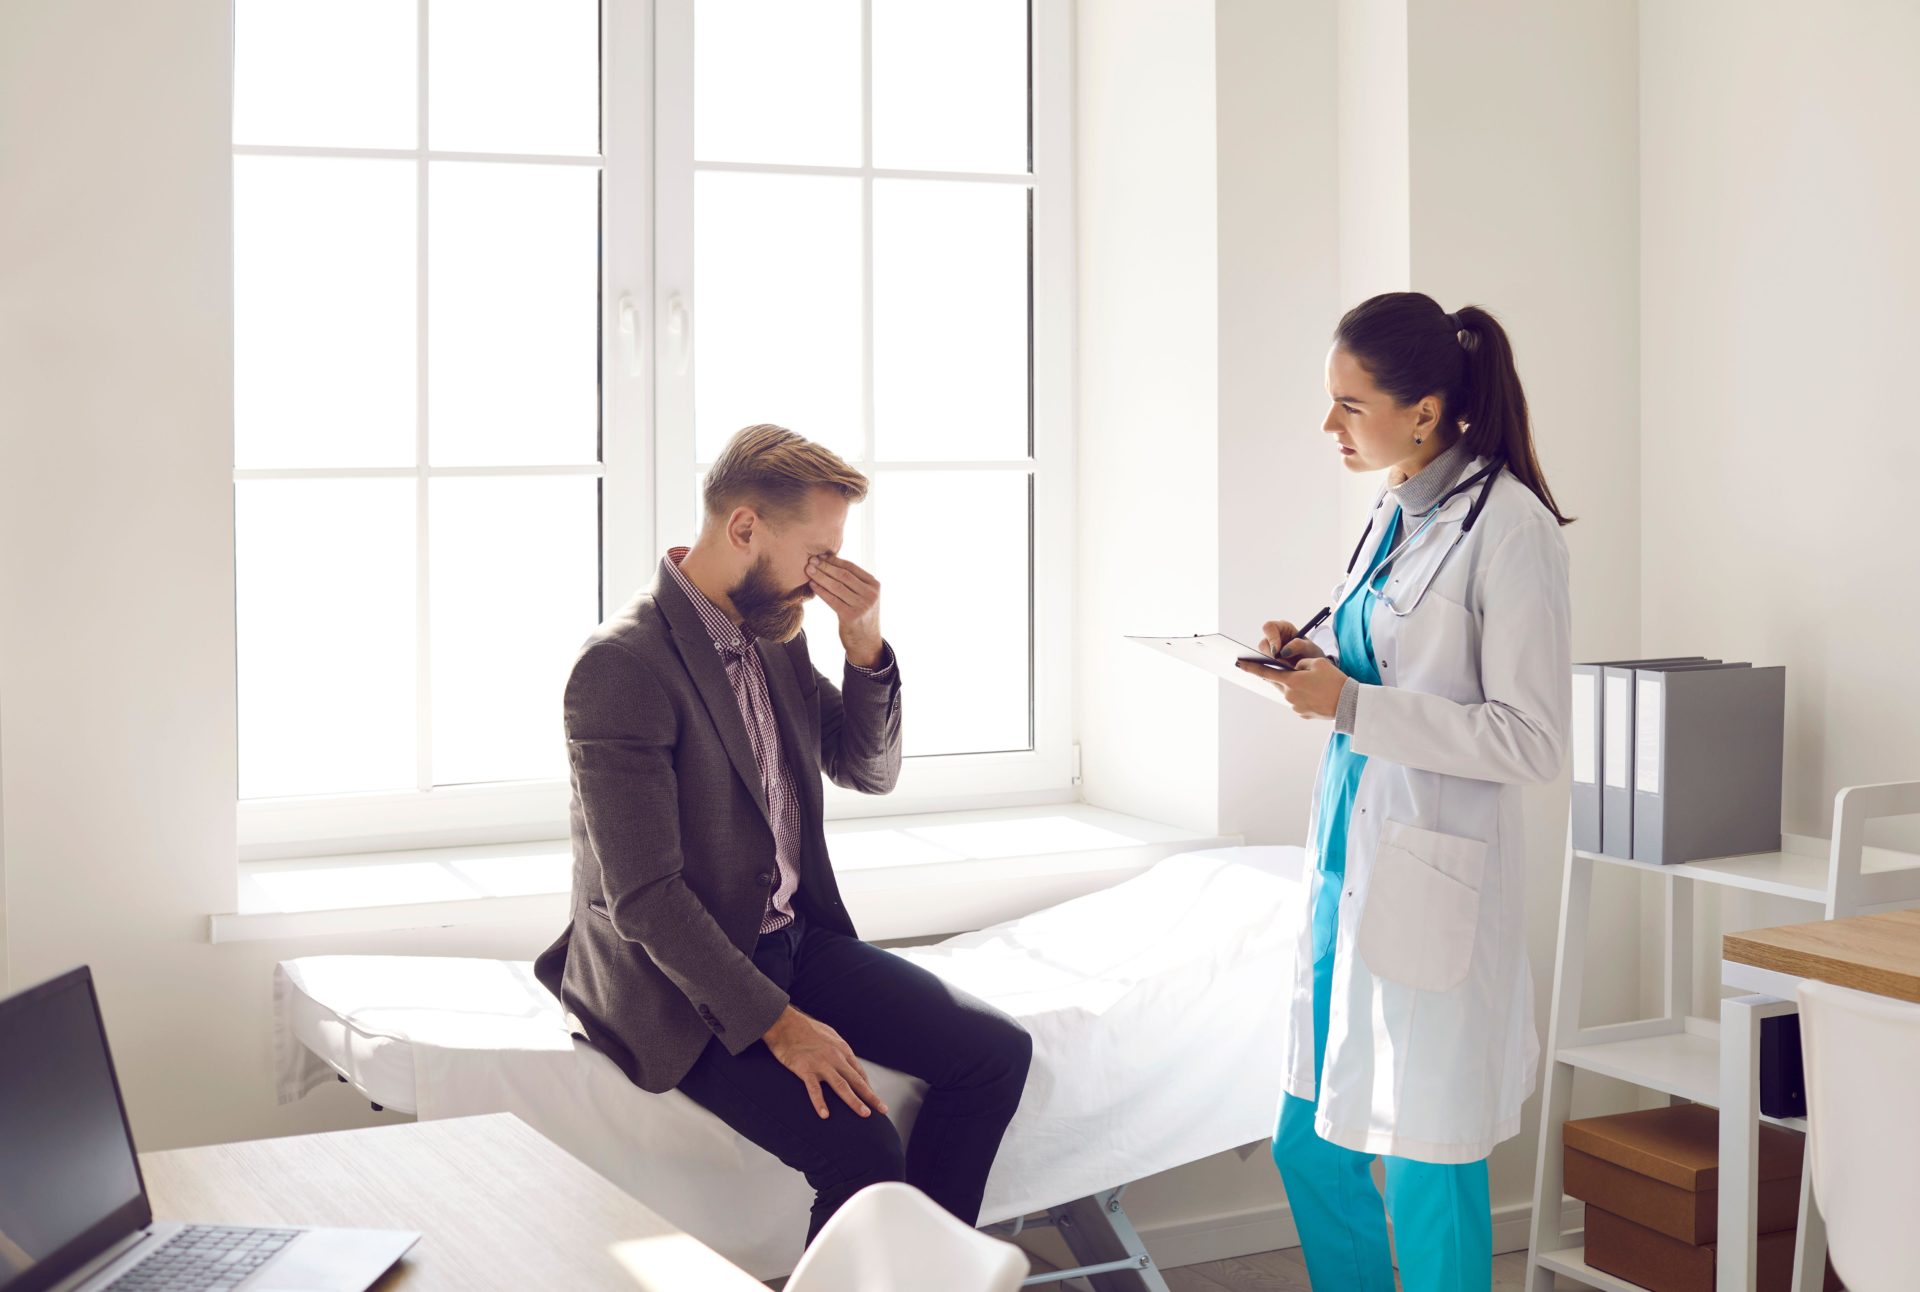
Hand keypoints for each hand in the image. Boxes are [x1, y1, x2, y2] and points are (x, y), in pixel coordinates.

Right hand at [762, 1006, 888, 1119]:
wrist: (784, 1022)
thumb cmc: (805, 1027)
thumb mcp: (829, 1034)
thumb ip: (838, 1047)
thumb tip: (844, 1056)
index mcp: (842, 1049)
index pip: (859, 1072)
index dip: (868, 1087)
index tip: (874, 1099)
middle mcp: (835, 1057)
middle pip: (857, 1080)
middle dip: (871, 1096)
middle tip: (883, 1109)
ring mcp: (821, 1064)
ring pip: (842, 1086)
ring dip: (854, 1101)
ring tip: (864, 1114)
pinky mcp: (805, 1069)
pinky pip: (814, 1089)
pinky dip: (820, 1103)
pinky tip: (825, 1115)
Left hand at [806, 554, 883, 668]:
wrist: (867, 642)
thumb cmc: (862, 616)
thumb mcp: (864, 597)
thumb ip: (854, 582)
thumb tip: (830, 562)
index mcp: (874, 585)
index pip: (851, 568)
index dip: (834, 560)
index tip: (820, 556)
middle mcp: (870, 594)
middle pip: (843, 575)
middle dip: (825, 566)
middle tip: (811, 560)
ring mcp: (862, 605)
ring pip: (836, 586)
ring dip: (820, 576)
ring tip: (808, 570)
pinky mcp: (851, 616)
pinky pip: (832, 600)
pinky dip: (821, 591)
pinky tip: (812, 585)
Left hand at [1235, 654, 1347, 719]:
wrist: (1348, 704)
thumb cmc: (1335, 680)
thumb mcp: (1318, 663)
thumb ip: (1300, 663)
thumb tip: (1293, 668)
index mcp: (1291, 680)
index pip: (1266, 672)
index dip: (1251, 667)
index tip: (1239, 663)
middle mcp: (1289, 694)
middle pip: (1277, 682)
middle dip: (1281, 675)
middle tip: (1292, 671)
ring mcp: (1294, 706)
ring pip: (1288, 691)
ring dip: (1294, 685)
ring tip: (1313, 684)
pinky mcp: (1301, 713)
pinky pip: (1296, 701)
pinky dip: (1302, 695)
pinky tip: (1316, 694)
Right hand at [1257, 619, 1326, 665]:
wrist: (1314, 669)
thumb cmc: (1312, 654)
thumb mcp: (1310, 649)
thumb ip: (1298, 645)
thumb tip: (1283, 652)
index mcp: (1283, 628)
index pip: (1269, 627)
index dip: (1271, 638)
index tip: (1277, 651)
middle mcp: (1273, 638)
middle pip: (1263, 644)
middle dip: (1270, 655)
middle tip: (1281, 664)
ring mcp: (1270, 651)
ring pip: (1261, 656)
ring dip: (1271, 664)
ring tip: (1284, 670)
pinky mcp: (1268, 663)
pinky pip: (1263, 666)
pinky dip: (1270, 671)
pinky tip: (1279, 675)